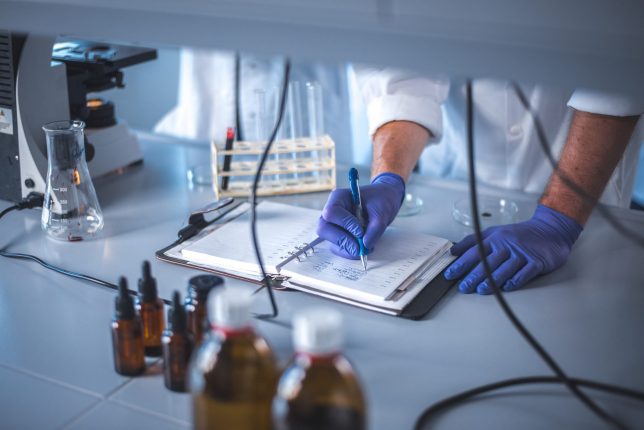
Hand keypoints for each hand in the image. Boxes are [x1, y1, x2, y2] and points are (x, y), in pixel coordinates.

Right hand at [317, 173, 404, 258]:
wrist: (384, 203)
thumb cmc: (381, 200)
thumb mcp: (382, 211)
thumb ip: (375, 227)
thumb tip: (365, 245)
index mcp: (338, 198)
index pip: (331, 212)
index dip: (344, 224)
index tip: (360, 232)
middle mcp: (331, 212)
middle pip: (323, 229)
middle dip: (342, 240)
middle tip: (359, 248)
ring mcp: (333, 225)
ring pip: (331, 242)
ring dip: (348, 248)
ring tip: (366, 248)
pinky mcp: (339, 236)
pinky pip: (338, 248)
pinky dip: (350, 252)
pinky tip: (364, 248)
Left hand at [444, 204, 582, 293]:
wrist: (549, 230)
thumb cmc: (518, 234)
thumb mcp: (494, 232)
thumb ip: (473, 241)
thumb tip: (453, 250)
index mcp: (495, 239)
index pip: (474, 252)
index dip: (461, 264)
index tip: (450, 274)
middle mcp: (507, 246)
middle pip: (487, 263)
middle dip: (474, 276)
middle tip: (463, 287)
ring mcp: (522, 254)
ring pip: (504, 269)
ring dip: (492, 281)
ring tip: (481, 290)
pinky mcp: (536, 262)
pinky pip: (524, 273)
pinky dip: (515, 280)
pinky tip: (507, 288)